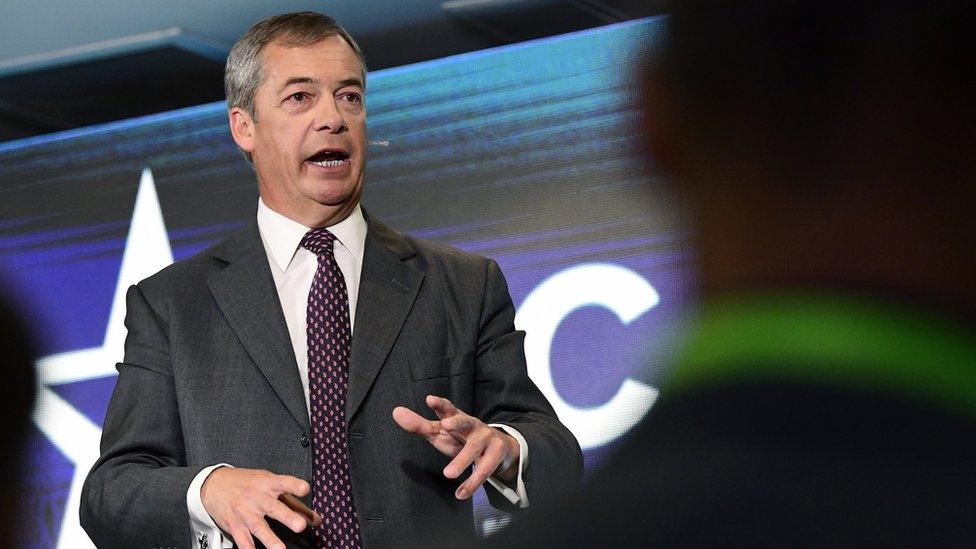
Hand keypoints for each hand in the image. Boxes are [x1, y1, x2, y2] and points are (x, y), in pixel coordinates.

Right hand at [200, 467, 321, 548]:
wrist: (214, 485)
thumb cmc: (247, 484)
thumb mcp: (269, 485)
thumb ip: (294, 502)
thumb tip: (316, 519)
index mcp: (268, 483)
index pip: (284, 482)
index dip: (294, 485)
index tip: (305, 488)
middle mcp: (257, 497)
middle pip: (273, 507)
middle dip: (287, 516)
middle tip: (301, 525)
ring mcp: (245, 512)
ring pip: (258, 526)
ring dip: (270, 539)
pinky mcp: (235, 525)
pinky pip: (243, 540)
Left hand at [392, 395, 519, 500]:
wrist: (498, 447)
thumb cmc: (460, 438)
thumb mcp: (440, 432)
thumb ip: (419, 425)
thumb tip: (395, 412)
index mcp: (456, 417)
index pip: (448, 408)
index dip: (440, 404)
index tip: (429, 399)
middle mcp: (472, 425)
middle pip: (465, 422)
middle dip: (457, 423)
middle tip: (445, 425)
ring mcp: (486, 438)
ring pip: (474, 449)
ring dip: (462, 461)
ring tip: (448, 474)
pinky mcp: (496, 453)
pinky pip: (484, 470)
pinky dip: (471, 484)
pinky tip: (460, 493)